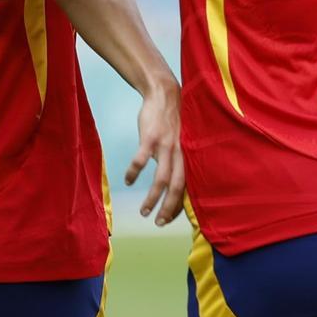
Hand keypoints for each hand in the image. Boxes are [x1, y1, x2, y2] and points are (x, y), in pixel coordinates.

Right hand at [125, 80, 183, 225]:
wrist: (164, 93)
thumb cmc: (172, 121)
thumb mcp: (181, 142)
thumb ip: (179, 161)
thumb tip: (172, 183)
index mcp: (188, 156)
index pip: (188, 188)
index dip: (180, 206)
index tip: (170, 219)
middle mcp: (180, 154)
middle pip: (177, 188)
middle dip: (169, 209)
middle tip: (159, 223)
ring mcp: (165, 146)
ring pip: (161, 179)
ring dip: (152, 198)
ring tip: (144, 212)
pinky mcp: (150, 137)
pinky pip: (141, 160)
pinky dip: (134, 173)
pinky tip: (128, 181)